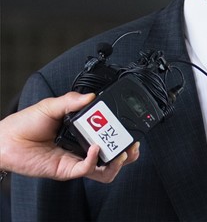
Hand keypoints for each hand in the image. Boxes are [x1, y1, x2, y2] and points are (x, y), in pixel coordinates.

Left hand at [0, 92, 138, 181]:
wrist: (6, 139)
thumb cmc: (25, 124)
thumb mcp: (51, 105)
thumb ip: (71, 100)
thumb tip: (91, 96)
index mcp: (83, 133)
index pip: (109, 135)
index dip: (122, 133)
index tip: (130, 125)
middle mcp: (82, 148)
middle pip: (113, 156)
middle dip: (128, 152)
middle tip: (133, 144)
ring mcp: (75, 160)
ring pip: (104, 170)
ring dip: (116, 162)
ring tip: (121, 152)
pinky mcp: (65, 170)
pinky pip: (86, 170)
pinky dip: (94, 160)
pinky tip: (95, 148)